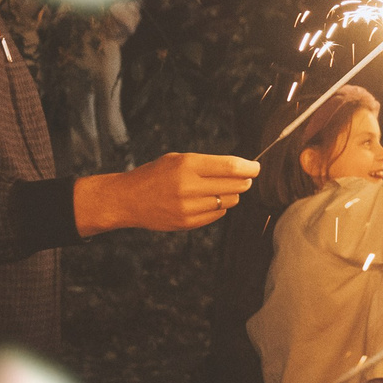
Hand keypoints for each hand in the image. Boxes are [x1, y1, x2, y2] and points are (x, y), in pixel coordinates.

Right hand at [74, 153, 260, 234]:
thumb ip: (208, 163)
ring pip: (230, 201)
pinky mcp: (187, 223)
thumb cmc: (155, 174)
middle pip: (236, 185)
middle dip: (244, 181)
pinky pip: (218, 214)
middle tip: (243, 178)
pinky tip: (206, 201)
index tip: (256, 167)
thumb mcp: (178, 159)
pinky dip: (219, 207)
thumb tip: (242, 168)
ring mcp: (188, 207)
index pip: (231, 167)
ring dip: (231, 194)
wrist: (127, 199)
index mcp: (187, 165)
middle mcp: (188, 186)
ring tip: (218, 189)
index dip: (249, 167)